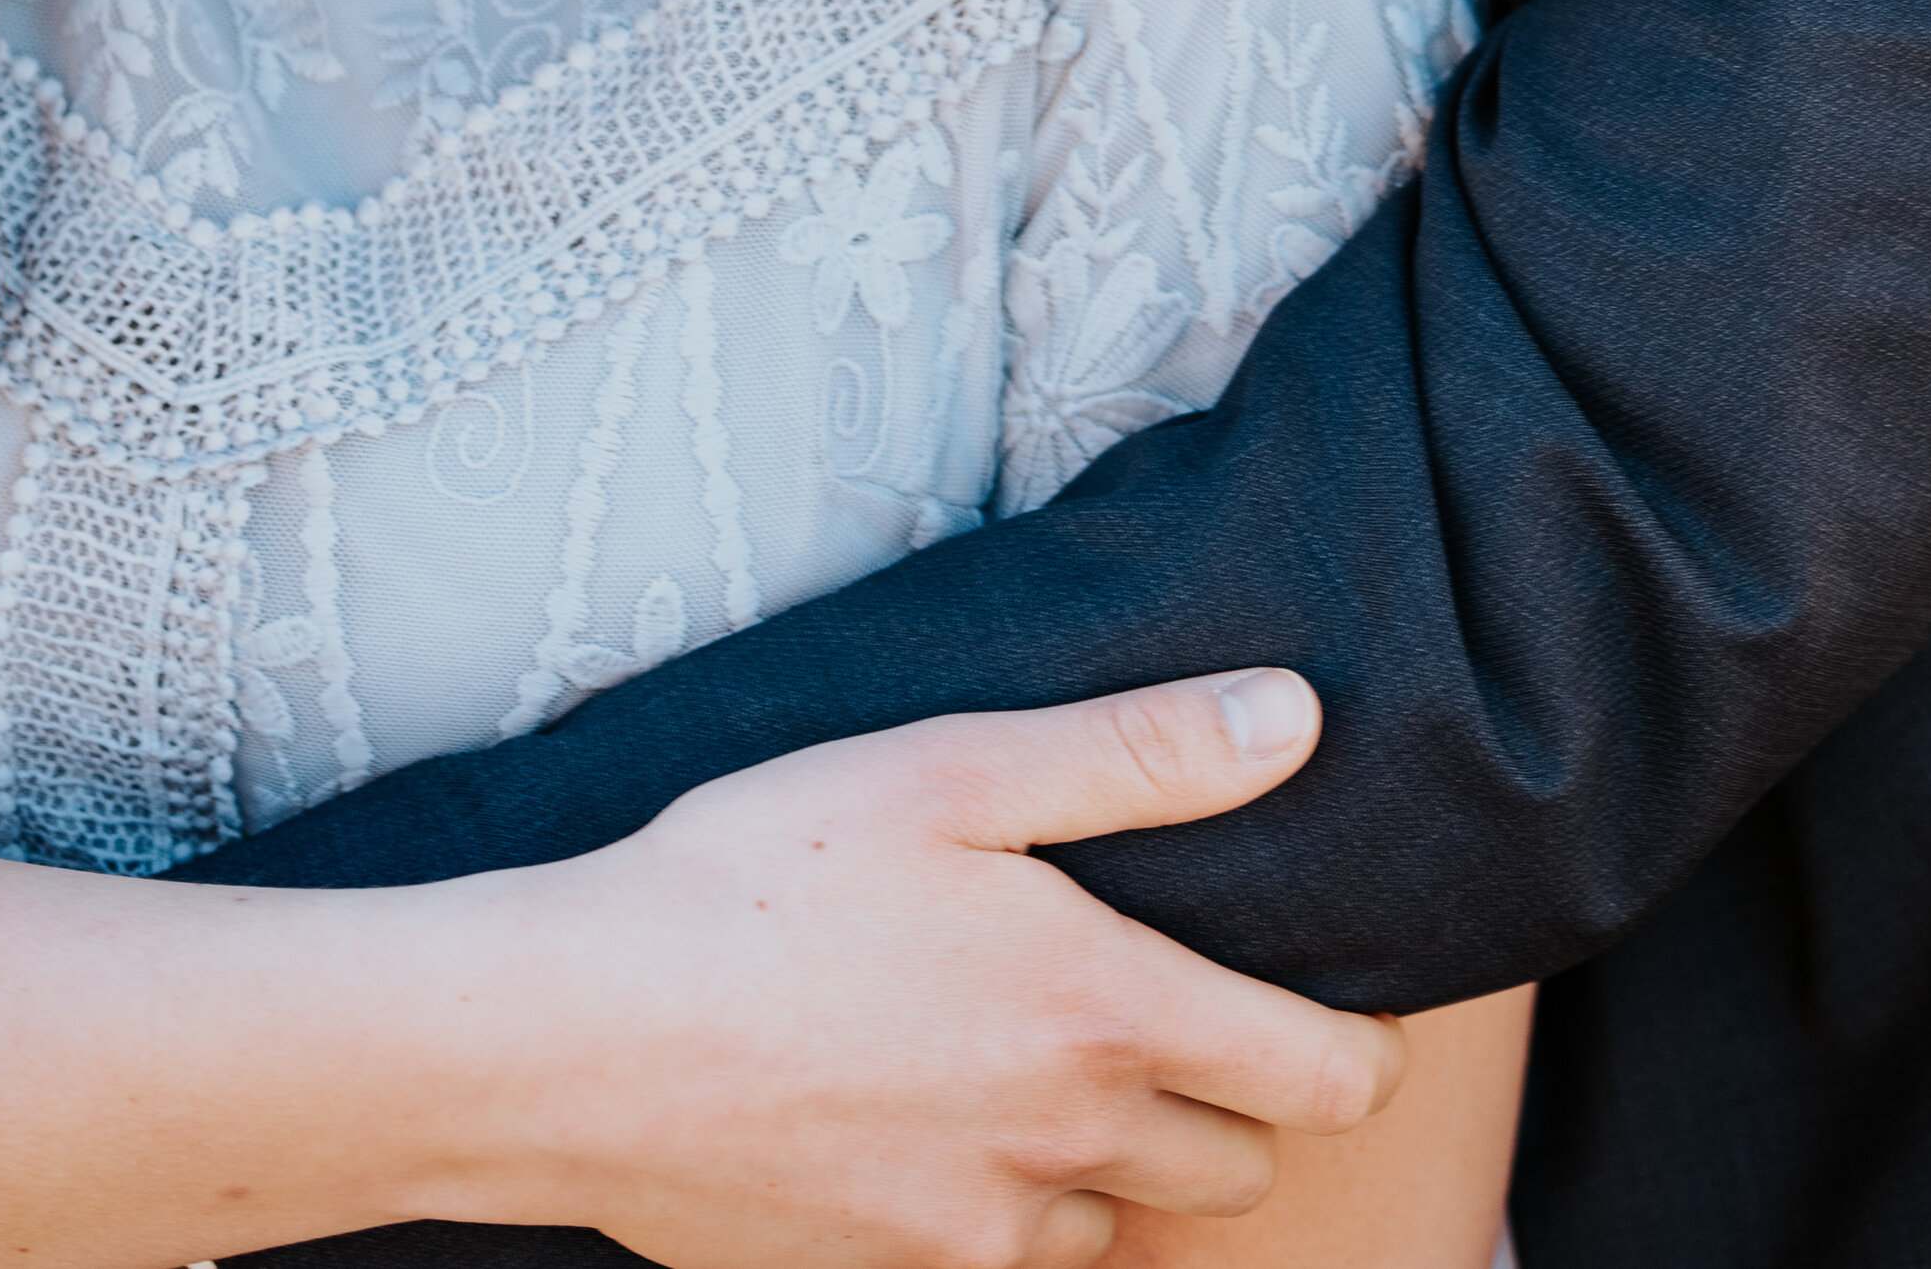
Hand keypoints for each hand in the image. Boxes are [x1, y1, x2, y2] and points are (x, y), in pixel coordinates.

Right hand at [421, 668, 1405, 1265]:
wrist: (572, 1037)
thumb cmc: (759, 873)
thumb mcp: (953, 768)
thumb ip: (1139, 751)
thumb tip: (1298, 717)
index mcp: (1105, 1016)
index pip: (1323, 1080)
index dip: (1358, 1049)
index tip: (1341, 1007)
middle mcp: (1064, 1146)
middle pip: (1238, 1167)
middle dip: (1237, 1103)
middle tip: (1172, 1010)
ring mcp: (975, 1234)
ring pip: (1120, 1225)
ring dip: (1116, 1161)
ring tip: (1043, 1061)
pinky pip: (1004, 1263)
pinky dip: (1007, 1207)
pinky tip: (936, 1118)